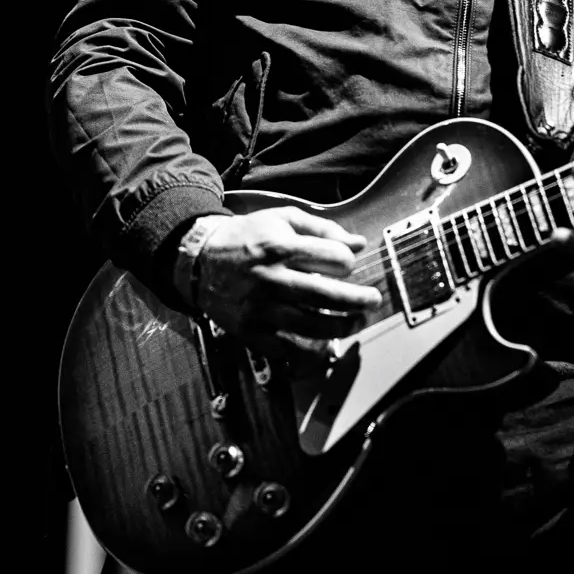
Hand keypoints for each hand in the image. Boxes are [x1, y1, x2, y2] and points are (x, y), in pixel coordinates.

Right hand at [193, 207, 379, 364]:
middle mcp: (270, 279)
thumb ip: (323, 228)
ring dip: (342, 327)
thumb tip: (359, 244)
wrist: (200, 259)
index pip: (333, 258)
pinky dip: (309, 354)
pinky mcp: (250, 331)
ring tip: (356, 322)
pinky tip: (325, 346)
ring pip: (312, 326)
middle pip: (327, 296)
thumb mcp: (283, 219)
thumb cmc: (247, 236)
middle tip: (373, 301)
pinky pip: (286, 350)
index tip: (346, 264)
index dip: (347, 262)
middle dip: (358, 301)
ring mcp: (260, 309)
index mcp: (280, 247)